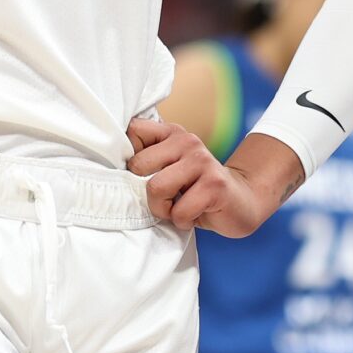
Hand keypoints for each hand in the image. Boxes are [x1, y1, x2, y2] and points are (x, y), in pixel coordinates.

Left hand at [127, 118, 273, 237]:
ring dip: (165, 209)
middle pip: (138, 165)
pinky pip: (180, 211)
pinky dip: (183, 221)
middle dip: (147, 192)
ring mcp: (202, 161)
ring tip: (179, 207)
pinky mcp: (214, 185)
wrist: (241, 201)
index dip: (131, 158)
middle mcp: (187, 141)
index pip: (133, 132)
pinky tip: (196, 214)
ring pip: (156, 188)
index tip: (145, 174)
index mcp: (172, 133)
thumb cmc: (197, 189)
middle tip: (167, 198)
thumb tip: (111, 165)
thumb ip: (148, 159)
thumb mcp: (171, 168)